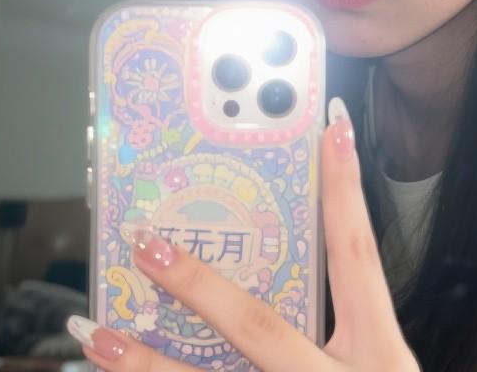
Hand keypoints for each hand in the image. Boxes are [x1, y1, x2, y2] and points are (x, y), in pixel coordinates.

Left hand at [68, 97, 418, 370]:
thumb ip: (345, 333)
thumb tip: (293, 278)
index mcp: (382, 361)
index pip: (360, 257)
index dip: (346, 191)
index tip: (329, 129)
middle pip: (260, 329)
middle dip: (200, 284)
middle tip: (146, 243)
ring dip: (147, 367)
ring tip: (94, 335)